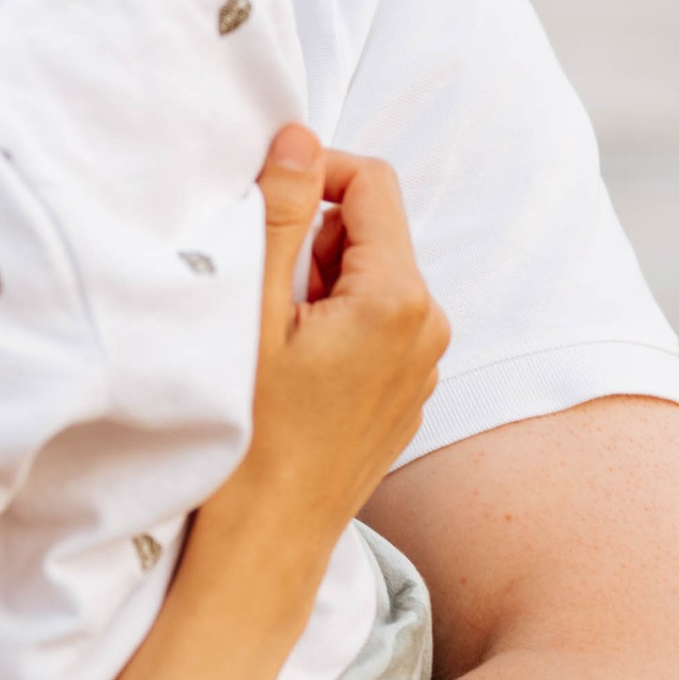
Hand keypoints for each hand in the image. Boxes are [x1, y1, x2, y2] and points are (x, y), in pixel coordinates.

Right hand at [214, 127, 448, 550]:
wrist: (266, 542)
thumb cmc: (249, 433)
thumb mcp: (251, 311)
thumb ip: (278, 213)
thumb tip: (298, 137)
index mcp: (397, 298)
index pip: (372, 182)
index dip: (314, 173)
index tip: (263, 205)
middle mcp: (429, 326)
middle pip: (372, 231)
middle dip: (311, 241)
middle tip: (260, 293)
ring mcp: (424, 365)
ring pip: (373, 279)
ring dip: (319, 285)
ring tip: (273, 339)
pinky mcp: (408, 394)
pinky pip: (377, 325)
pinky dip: (335, 326)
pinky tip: (294, 373)